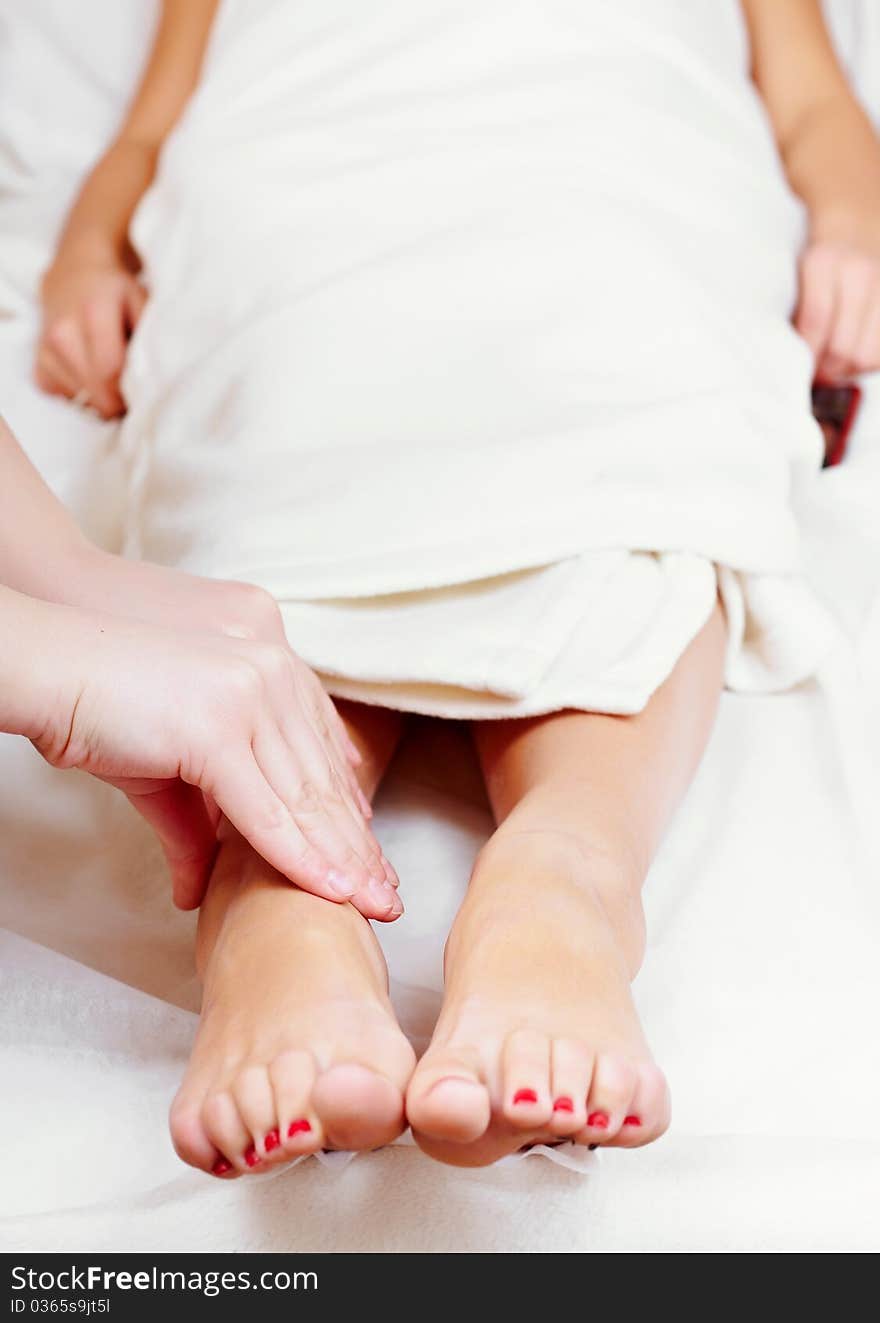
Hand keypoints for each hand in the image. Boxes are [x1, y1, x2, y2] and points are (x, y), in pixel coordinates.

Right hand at [17, 595, 399, 918]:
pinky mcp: (218, 728)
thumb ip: (198, 826)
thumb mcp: (165, 774)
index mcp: (272, 671)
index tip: (371, 863)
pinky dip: (300, 858)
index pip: (323, 755)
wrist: (48, 670)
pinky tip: (331, 891)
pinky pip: (268, 810)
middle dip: (359, 849)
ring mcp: (249, 697)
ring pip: (307, 799)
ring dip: (343, 862)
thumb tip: (200, 890)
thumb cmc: (101, 710)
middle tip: (389, 900)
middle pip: (326, 780)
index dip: (351, 816)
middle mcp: (273, 676)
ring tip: (371, 908)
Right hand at [35, 255, 146, 418]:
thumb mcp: (141, 300)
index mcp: (93, 312)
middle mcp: (63, 332)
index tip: (143, 392)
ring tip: (110, 375)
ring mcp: (47, 349)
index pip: (111, 370)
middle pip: (97, 391)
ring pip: (80, 398)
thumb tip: (157, 375)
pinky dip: (78, 392)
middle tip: (131, 392)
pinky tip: (89, 373)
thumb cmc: (115, 290)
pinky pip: (60, 394)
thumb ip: (150, 335)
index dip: (130, 390)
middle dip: (118, 401)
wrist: (74, 273)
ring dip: (100, 396)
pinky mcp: (38, 362)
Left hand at [795, 213, 879, 382]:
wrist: (858, 222)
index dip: (806, 355)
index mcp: (823, 262)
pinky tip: (856, 357)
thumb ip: (793, 314)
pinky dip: (869, 364)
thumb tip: (789, 364)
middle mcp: (858, 271)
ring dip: (850, 371)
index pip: (815, 320)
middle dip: (827, 371)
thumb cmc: (817, 263)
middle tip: (817, 374)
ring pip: (869, 355)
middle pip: (844, 348)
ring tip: (837, 367)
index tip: (798, 369)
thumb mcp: (796, 277)